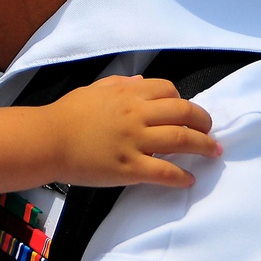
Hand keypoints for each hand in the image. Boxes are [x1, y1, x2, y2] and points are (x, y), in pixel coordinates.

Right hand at [47, 75, 219, 187]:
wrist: (47, 140)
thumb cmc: (65, 114)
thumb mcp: (92, 90)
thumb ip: (119, 83)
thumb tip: (141, 81)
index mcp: (127, 94)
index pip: (169, 91)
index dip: (181, 101)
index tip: (184, 112)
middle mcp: (136, 114)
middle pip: (184, 112)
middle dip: (203, 121)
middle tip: (209, 132)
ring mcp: (134, 141)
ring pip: (182, 140)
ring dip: (204, 146)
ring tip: (213, 153)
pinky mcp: (129, 167)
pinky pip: (165, 172)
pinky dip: (181, 177)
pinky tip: (188, 180)